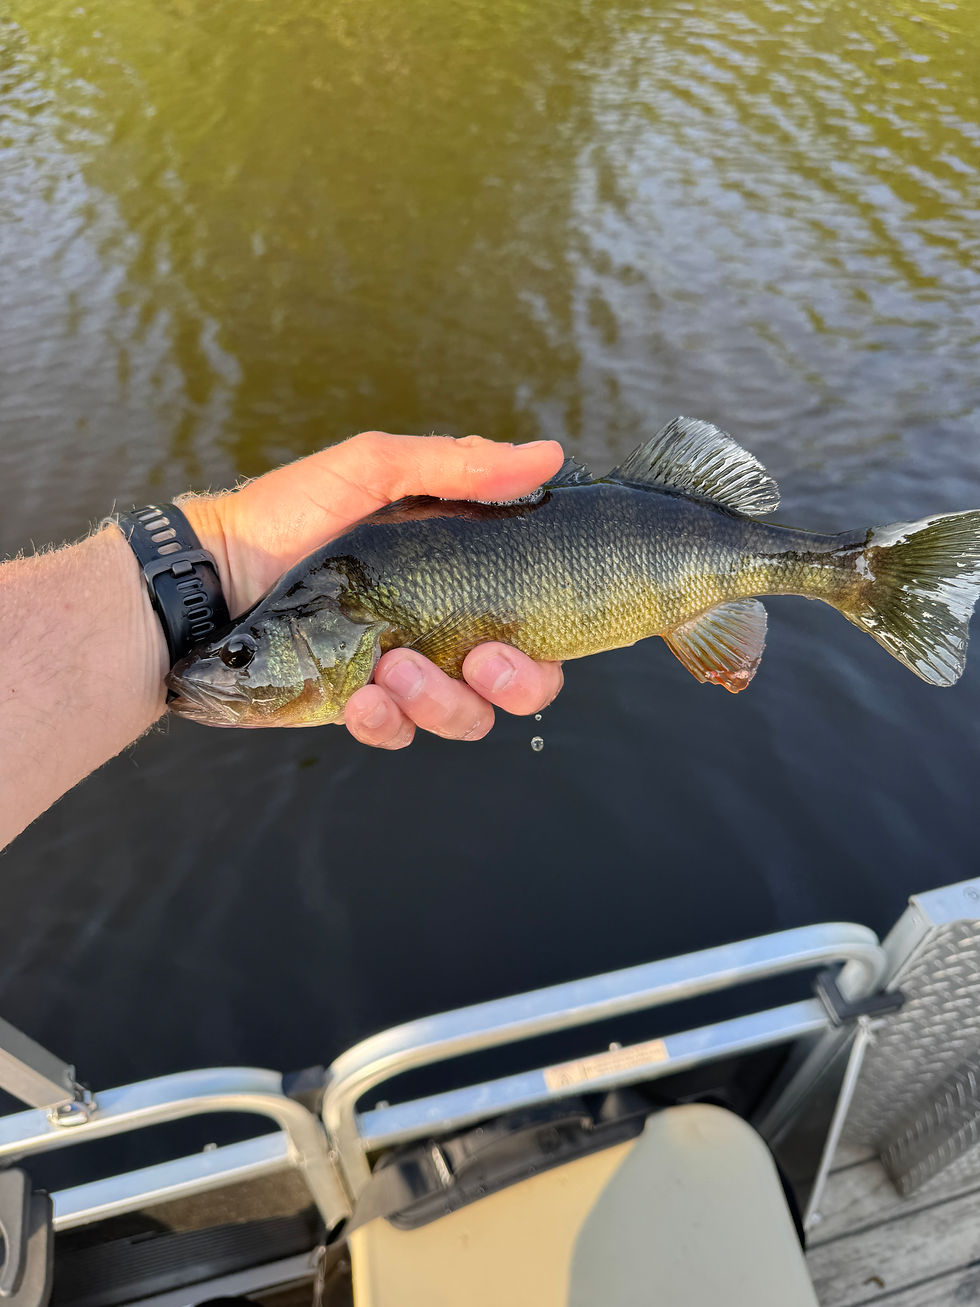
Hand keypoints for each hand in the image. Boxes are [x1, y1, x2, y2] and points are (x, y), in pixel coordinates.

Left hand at [181, 431, 565, 747]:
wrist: (208, 571)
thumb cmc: (290, 511)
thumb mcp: (374, 468)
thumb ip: (460, 466)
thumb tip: (549, 455)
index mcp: (459, 576)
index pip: (535, 620)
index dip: (550, 639)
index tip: (531, 629)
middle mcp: (441, 629)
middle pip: (519, 683)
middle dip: (517, 683)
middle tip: (482, 660)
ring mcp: (401, 673)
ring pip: (464, 716)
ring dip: (442, 700)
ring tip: (391, 666)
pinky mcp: (357, 707)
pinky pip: (397, 734)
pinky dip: (387, 723)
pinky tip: (360, 698)